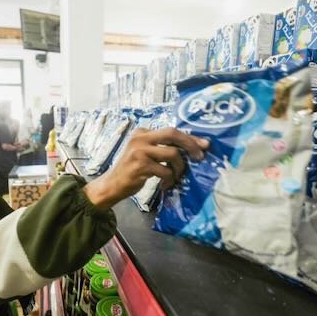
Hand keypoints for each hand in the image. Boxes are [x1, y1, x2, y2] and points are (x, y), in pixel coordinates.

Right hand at [83, 127, 208, 209]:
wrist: (113, 184)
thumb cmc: (133, 169)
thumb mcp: (145, 153)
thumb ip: (162, 147)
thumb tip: (191, 146)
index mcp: (143, 132)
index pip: (171, 131)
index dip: (189, 138)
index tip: (203, 145)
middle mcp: (141, 138)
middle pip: (173, 134)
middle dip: (190, 144)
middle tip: (200, 157)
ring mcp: (140, 151)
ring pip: (172, 154)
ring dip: (179, 167)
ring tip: (175, 176)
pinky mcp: (141, 165)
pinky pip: (165, 170)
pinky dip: (169, 179)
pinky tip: (164, 185)